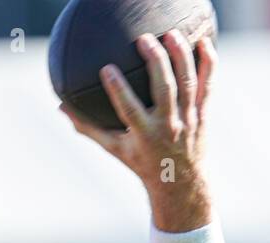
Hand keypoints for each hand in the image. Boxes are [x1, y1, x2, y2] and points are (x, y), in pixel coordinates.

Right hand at [60, 32, 216, 231]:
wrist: (178, 182)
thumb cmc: (140, 162)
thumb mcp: (113, 148)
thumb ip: (88, 127)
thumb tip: (61, 108)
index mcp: (144, 135)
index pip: (130, 109)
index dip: (118, 89)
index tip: (106, 68)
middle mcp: (168, 126)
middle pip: (164, 90)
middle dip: (156, 62)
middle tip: (144, 39)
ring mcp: (188, 119)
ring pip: (187, 83)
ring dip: (180, 57)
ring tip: (170, 34)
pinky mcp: (202, 113)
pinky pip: (207, 85)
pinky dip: (208, 64)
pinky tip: (203, 42)